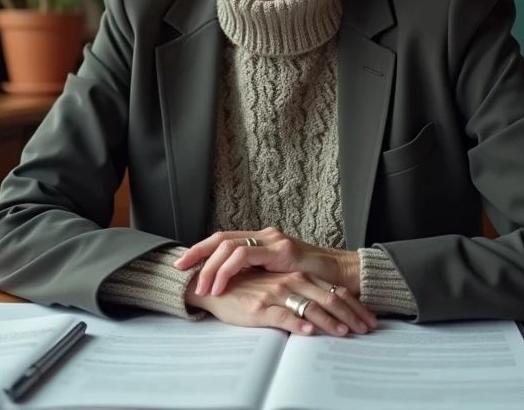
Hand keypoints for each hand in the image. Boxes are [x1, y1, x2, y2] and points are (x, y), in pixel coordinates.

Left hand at [176, 228, 374, 331]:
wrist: (344, 276)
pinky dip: (228, 270)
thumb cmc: (313, 281)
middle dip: (197, 253)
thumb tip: (231, 287)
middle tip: (179, 268)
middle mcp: (265, 236)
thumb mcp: (279, 278)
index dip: (201, 249)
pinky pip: (245, 255)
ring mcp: (273, 240)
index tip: (182, 263)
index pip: (224, 239)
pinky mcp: (282, 250)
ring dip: (211, 267)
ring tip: (203, 287)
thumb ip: (259, 277)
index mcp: (262, 241)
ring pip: (229, 246)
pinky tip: (221, 284)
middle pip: (221, 238)